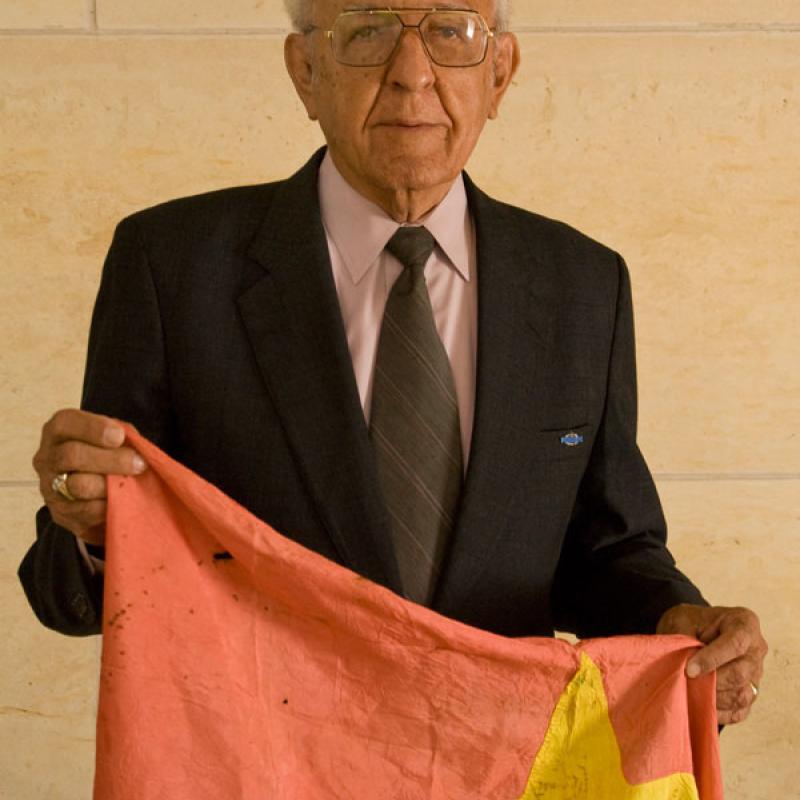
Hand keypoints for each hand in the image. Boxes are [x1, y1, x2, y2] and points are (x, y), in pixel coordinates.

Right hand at [33, 409, 146, 545]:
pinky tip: (122, 501)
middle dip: (111, 459)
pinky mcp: (60, 513)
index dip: (93, 428)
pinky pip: (86, 511)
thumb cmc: (107, 454)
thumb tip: (136, 447)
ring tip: (133, 484)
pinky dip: (108, 506)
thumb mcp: (114, 438)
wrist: (96, 492)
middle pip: (72, 455)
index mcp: (58, 431)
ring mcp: (49, 487)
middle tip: (138, 464)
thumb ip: (123, 436)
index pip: (67, 423)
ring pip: (79, 485)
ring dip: (111, 485)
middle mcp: (47, 457)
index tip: (119, 436)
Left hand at [657, 603, 767, 724]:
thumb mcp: (683, 620)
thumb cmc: (690, 622)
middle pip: (741, 673)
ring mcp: (756, 674)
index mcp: (744, 623)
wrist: (693, 630)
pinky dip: (719, 712)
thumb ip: (686, 640)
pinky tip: (700, 705)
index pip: (735, 644)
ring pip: (742, 695)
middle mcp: (756, 649)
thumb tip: (685, 666)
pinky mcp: (750, 694)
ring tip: (691, 692)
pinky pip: (739, 710)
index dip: (712, 659)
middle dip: (712, 681)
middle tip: (688, 681)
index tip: (690, 669)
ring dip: (715, 698)